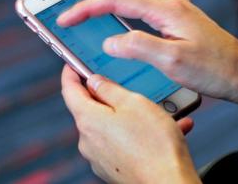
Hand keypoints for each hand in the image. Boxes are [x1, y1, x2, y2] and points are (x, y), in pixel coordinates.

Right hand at [57, 0, 237, 103]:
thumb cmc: (213, 69)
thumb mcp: (173, 63)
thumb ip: (139, 48)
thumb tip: (110, 42)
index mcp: (167, 10)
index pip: (118, 1)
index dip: (88, 7)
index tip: (65, 18)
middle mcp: (172, 0)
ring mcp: (177, 2)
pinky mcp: (181, 10)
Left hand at [61, 65, 200, 183]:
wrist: (168, 183)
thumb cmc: (155, 145)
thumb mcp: (134, 103)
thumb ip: (110, 89)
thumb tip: (94, 81)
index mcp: (89, 120)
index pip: (70, 91)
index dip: (69, 75)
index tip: (71, 66)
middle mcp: (89, 141)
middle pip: (92, 110)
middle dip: (109, 97)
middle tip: (126, 87)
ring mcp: (100, 157)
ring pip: (112, 127)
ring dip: (131, 117)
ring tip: (159, 113)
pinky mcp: (114, 168)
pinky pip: (123, 143)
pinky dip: (139, 135)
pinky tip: (163, 132)